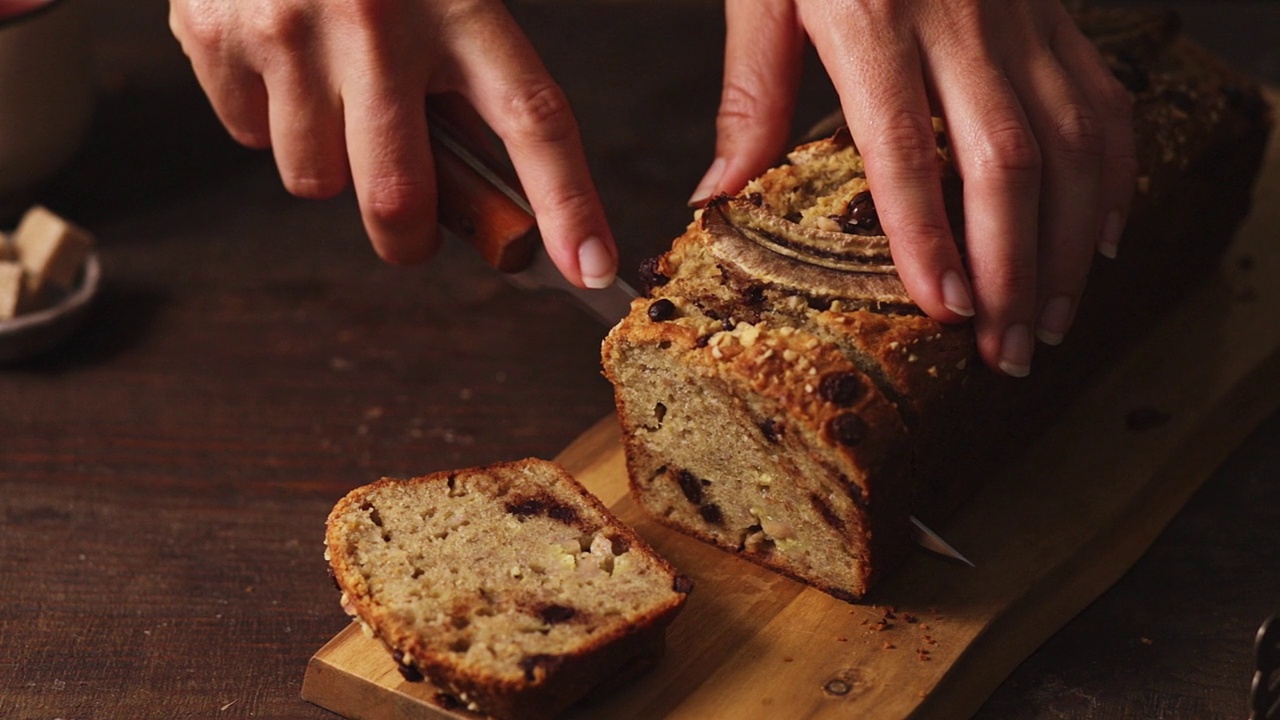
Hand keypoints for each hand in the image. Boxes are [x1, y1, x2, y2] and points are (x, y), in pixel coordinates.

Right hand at [169, 0, 617, 287]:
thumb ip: (470, 76)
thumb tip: (483, 194)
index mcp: (462, 4)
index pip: (533, 120)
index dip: (567, 204)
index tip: (590, 268)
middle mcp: (376, 22)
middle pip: (399, 198)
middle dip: (409, 238)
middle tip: (414, 229)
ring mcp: (288, 30)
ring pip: (314, 180)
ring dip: (331, 164)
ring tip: (333, 92)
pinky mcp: (213, 33)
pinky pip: (247, 135)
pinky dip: (267, 118)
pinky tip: (279, 60)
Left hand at [693, 0, 1136, 375]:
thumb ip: (750, 96)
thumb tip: (717, 199)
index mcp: (873, 14)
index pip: (902, 148)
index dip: (927, 235)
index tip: (943, 310)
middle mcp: (960, 16)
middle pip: (1006, 160)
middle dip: (1011, 268)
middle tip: (1006, 351)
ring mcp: (1019, 14)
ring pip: (1070, 141)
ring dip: (1069, 243)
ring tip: (1051, 321)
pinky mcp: (1053, 12)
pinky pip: (1103, 99)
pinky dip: (1113, 175)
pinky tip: (1105, 237)